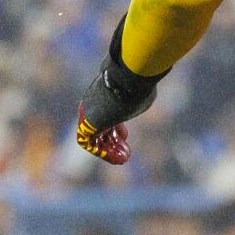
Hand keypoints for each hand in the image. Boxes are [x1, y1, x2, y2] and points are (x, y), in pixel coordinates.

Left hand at [75, 22, 161, 165]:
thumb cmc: (139, 82)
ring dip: (107, 149)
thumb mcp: (142, 92)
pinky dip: (103, 152)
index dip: (115, 126)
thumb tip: (146, 95)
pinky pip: (89, 141)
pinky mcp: (88, 121)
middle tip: (125, 150)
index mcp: (106, 91)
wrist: (128, 76)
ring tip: (123, 158)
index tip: (124, 135)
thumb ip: (139, 99)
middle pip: (98, 125)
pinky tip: (118, 158)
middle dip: (111, 140)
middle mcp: (95, 100)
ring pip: (93, 135)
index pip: (105, 112)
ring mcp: (90, 110)